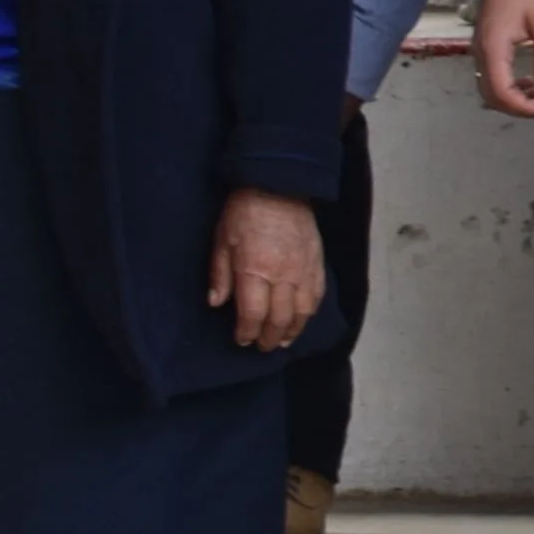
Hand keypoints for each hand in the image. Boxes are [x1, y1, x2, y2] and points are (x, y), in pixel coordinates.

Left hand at [208, 186, 325, 352]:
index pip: (253, 314)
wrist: (279, 186)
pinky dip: (310, 312)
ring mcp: (304, 270)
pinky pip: (317, 295)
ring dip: (293, 330)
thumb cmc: (244, 212)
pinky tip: (302, 319)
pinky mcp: (317, 262)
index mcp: (255, 270)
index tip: (241, 340)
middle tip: (262, 348)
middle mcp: (283, 275)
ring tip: (283, 341)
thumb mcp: (221, 241)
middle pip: (279, 318)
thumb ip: (219, 275)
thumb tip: (215, 304)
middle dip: (270, 338)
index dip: (247, 332)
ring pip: (302, 312)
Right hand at [477, 0, 533, 118]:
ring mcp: (480, 47)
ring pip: (489, 86)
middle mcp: (480, 52)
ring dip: (513, 97)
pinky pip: (491, 74)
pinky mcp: (485, 42)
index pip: (502, 94)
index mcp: (493, 49)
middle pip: (491, 96)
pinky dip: (508, 84)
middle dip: (519, 107)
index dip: (526, 107)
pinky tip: (529, 79)